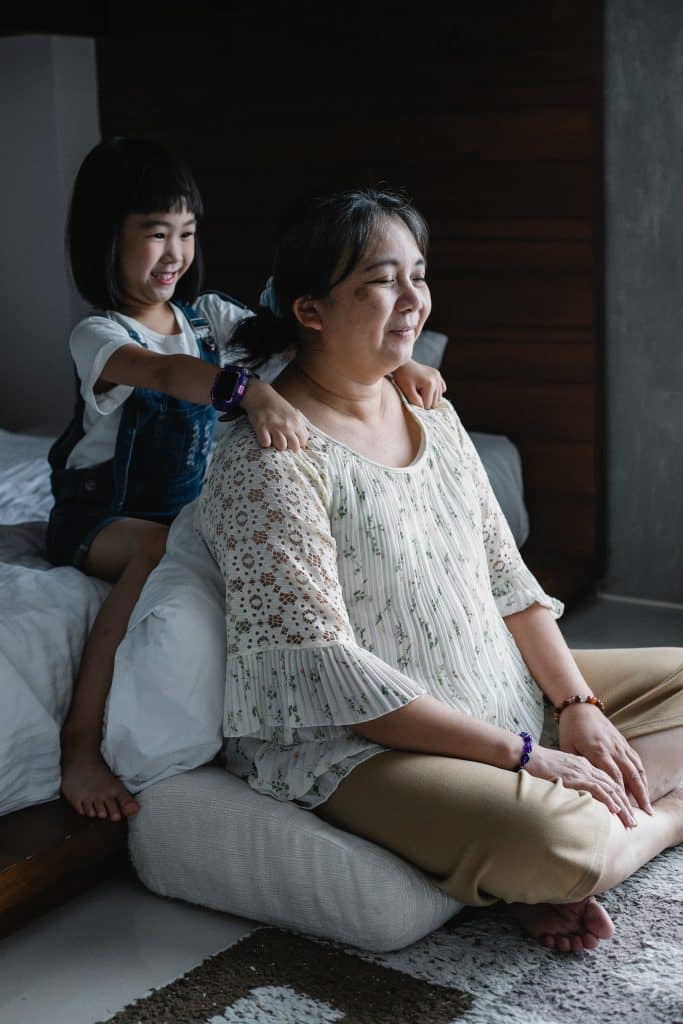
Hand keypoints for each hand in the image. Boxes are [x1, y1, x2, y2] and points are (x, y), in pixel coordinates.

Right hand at [241, 380, 308, 450]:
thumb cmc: (277, 405)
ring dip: (277, 445)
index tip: (292, 442)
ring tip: (273, 439)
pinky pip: (266, 443)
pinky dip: (264, 442)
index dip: (298, 443)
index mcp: (296, 421)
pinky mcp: (262, 428)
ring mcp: (274, 427)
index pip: (303, 441)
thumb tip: (302, 442)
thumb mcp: (292, 413)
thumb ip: (298, 426)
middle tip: (283, 442)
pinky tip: (264, 436)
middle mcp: (287, 425)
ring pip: (281, 447)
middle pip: (294, 447)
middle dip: (289, 447)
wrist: (261, 395)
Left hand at [393, 360, 446, 409]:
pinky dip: (435, 393)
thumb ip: (415, 401)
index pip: (428, 405)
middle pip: (434, 403)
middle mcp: (437, 380)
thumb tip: (423, 409)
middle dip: (425, 403)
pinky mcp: (438, 375)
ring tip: (419, 392)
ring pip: (438, 398)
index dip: (419, 407)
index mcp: (430, 384)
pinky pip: (441, 390)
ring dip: (429, 399)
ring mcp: (438, 377)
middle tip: (415, 396)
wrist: (402, 363)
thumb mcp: (406, 390)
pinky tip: (426, 391)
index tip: (412, 402)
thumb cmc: (402, 376)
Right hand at [525, 743, 639, 827]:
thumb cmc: (536, 765)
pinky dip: (608, 799)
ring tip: (631, 821)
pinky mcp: (574, 776)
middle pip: (613, 786)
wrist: (525, 755)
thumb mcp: (558, 773)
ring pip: (609, 789)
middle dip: (626, 804)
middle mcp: (585, 766)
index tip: (626, 811)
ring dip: (622, 806)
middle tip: (634, 821)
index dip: (619, 797)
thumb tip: (573, 798)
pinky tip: (615, 810)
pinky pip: (596, 788)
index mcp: (583, 764)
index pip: (607, 781)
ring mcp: (581, 770)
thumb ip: (568, 782)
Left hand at [557, 703, 651, 815]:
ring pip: (637, 769)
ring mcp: (620, 745)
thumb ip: (578, 767)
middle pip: (630, 776)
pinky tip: (643, 787)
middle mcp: (613, 749)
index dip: (620, 796)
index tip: (624, 812)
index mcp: (598, 751)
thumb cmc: (570, 729)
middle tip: (642, 816)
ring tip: (647, 807)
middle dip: (638, 797)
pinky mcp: (623, 742)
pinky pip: (636, 760)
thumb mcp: (568, 748)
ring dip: (644, 788)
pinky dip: (641, 775)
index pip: (614, 778)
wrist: (580, 707)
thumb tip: (582, 787)